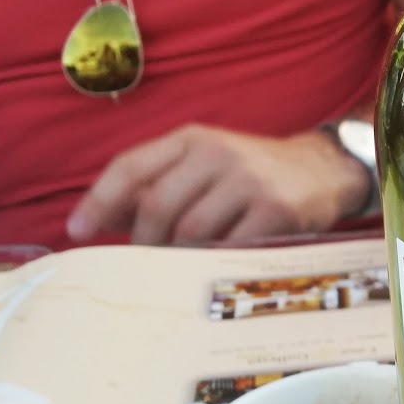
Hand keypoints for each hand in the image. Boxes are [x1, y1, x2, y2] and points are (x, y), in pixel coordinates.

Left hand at [66, 124, 371, 245]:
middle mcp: (218, 153)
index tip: (78, 233)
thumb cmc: (253, 174)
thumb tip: (103, 219)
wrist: (325, 170)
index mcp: (193, 137)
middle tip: (147, 262)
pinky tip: (217, 265)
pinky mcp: (276, 210)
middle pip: (156, 204)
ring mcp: (249, 180)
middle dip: (144, 241)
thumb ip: (159, 184)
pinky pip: (229, 246)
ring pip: (190, 230)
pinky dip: (215, 261)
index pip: (131, 166)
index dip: (98, 201)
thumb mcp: (205, 164)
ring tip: (182, 266)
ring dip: (178, 256)